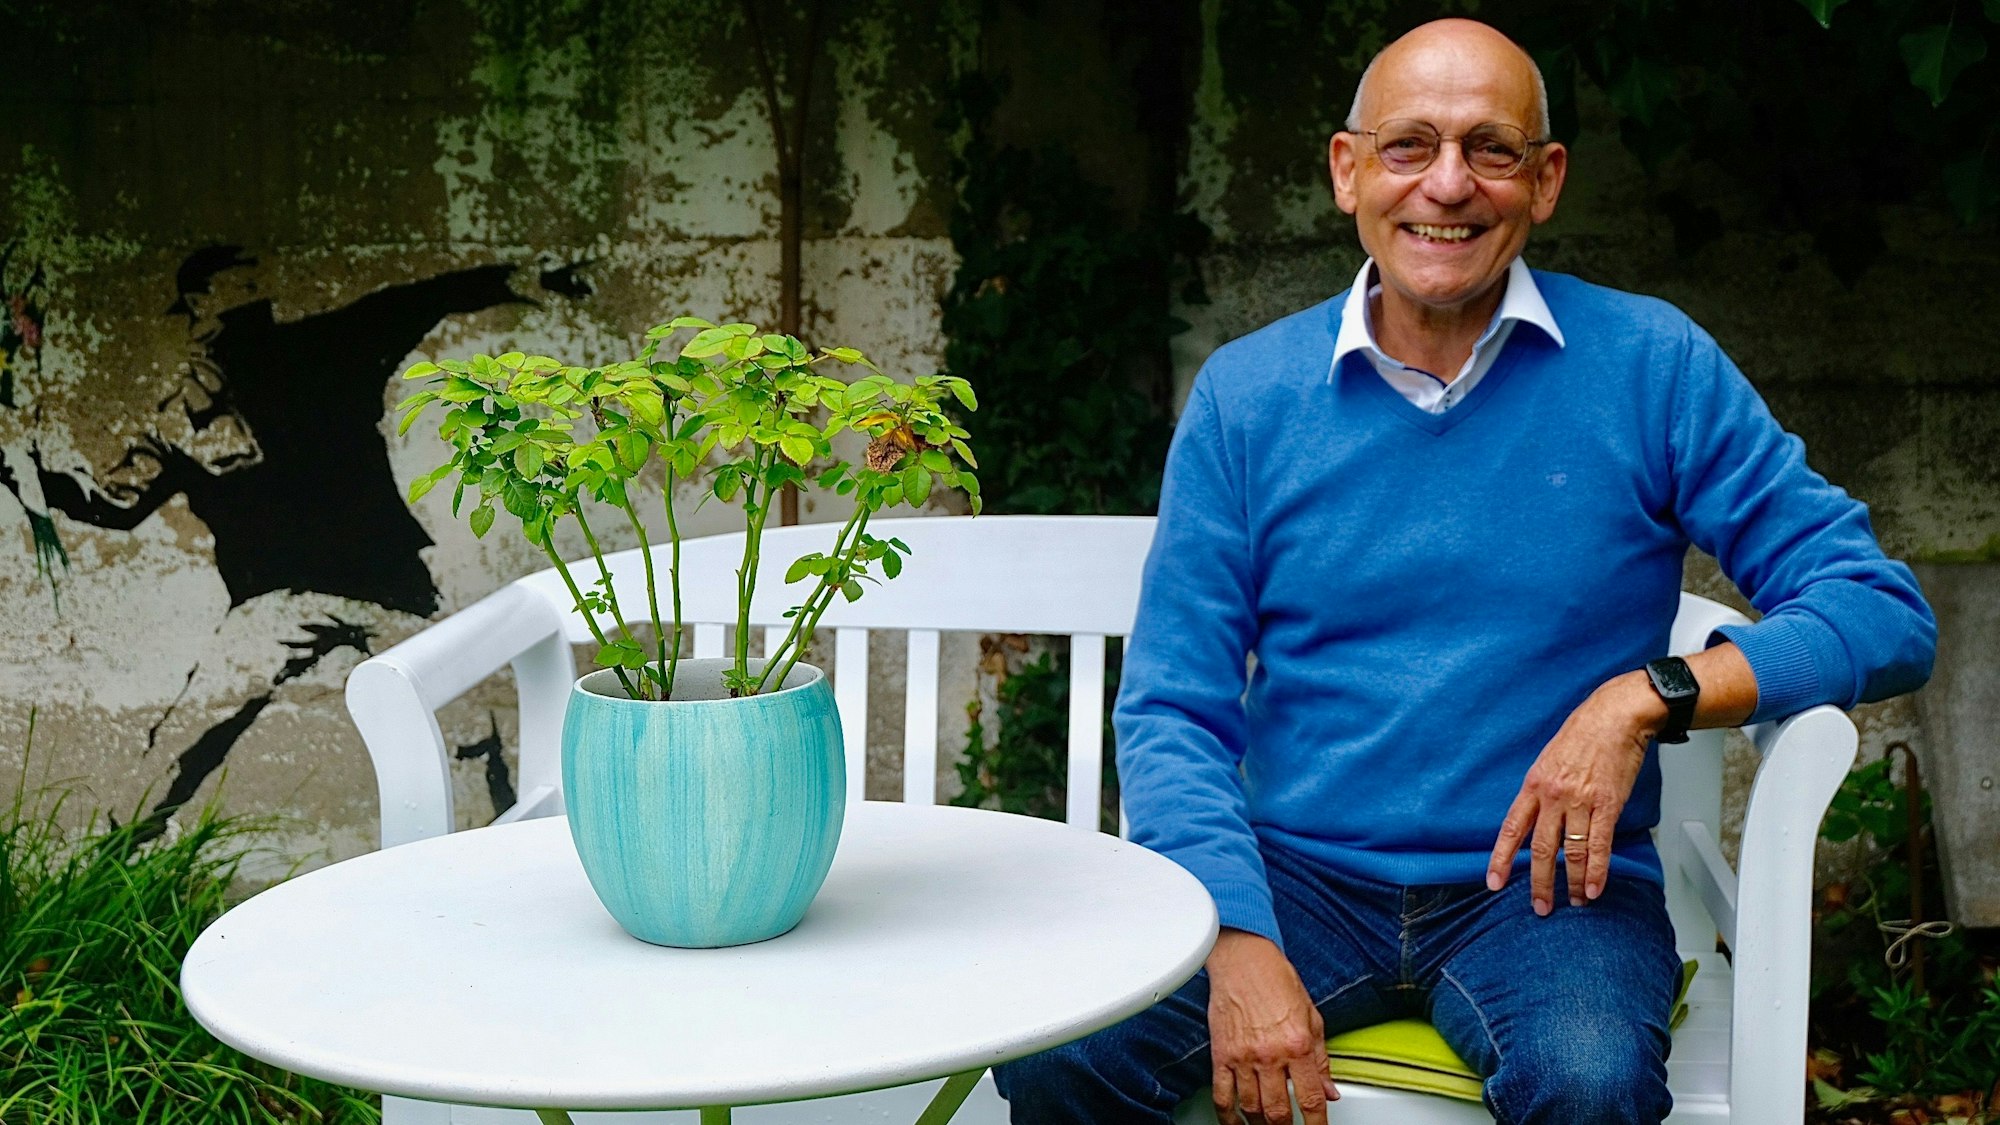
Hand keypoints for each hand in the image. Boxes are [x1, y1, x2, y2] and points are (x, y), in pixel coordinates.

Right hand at [1206, 929, 1339, 1124]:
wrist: (1243, 959)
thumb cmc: (1276, 980)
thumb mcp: (1312, 1018)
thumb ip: (1321, 1059)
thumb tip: (1330, 1090)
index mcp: (1298, 1045)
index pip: (1311, 1099)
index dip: (1317, 1123)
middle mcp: (1270, 1054)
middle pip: (1278, 1111)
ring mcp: (1243, 1057)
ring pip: (1251, 1107)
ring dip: (1260, 1123)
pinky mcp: (1221, 1054)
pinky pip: (1221, 1094)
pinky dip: (1228, 1116)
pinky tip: (1235, 1122)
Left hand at [1486, 672, 1663, 914]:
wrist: (1614, 717)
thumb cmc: (1583, 736)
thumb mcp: (1548, 761)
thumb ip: (1541, 792)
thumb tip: (1537, 821)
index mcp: (1533, 785)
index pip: (1512, 829)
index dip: (1501, 858)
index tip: (1494, 882)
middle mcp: (1553, 796)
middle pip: (1541, 849)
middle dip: (1539, 883)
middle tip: (1540, 907)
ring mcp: (1580, 802)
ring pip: (1571, 852)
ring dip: (1572, 883)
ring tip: (1574, 902)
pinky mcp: (1607, 805)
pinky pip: (1599, 845)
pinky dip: (1597, 872)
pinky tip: (1594, 889)